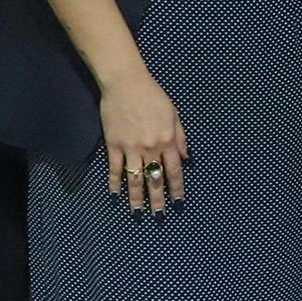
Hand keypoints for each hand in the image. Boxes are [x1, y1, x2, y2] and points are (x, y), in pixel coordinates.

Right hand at [101, 70, 186, 215]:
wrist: (125, 83)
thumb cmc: (152, 95)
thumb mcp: (174, 114)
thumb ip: (181, 138)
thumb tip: (188, 160)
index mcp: (168, 140)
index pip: (174, 171)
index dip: (177, 189)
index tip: (179, 204)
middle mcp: (150, 147)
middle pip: (155, 179)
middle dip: (158, 200)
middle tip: (159, 217)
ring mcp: (130, 148)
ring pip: (134, 179)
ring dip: (136, 199)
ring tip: (137, 215)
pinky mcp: (113, 145)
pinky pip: (115, 169)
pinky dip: (114, 184)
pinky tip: (115, 198)